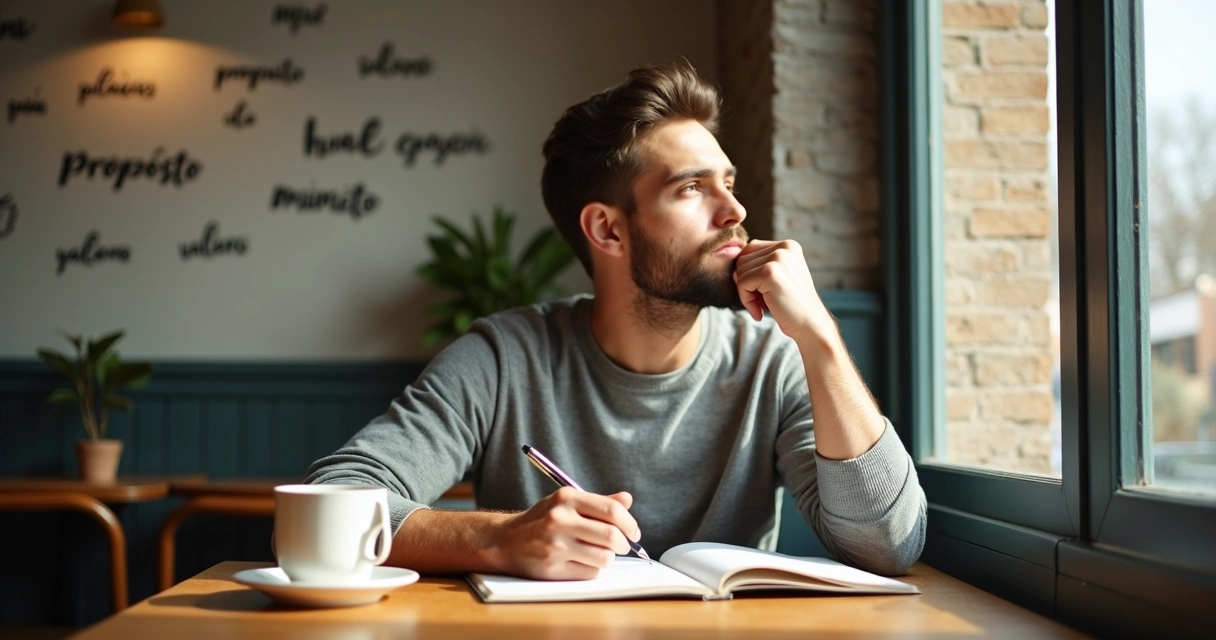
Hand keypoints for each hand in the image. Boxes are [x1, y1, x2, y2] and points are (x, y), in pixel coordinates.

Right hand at [490, 487, 639, 579]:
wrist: (506, 541)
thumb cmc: (541, 520)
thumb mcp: (566, 503)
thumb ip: (598, 502)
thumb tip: (627, 499)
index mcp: (566, 498)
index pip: (611, 510)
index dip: (630, 523)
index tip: (634, 532)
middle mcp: (560, 519)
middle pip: (611, 536)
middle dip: (624, 544)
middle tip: (623, 546)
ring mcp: (555, 545)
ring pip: (604, 557)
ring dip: (608, 558)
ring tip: (598, 553)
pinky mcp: (552, 568)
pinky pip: (590, 572)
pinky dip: (593, 569)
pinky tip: (581, 562)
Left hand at [733, 239, 832, 344]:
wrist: (810, 325)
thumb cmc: (791, 304)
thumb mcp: (779, 278)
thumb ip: (758, 267)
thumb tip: (732, 270)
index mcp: (788, 245)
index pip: (750, 250)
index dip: (750, 273)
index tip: (763, 291)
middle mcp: (784, 247)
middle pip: (742, 259)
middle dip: (747, 283)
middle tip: (764, 300)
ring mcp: (778, 258)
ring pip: (740, 271)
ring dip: (747, 293)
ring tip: (764, 305)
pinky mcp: (770, 273)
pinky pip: (741, 283)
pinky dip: (746, 300)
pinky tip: (760, 311)